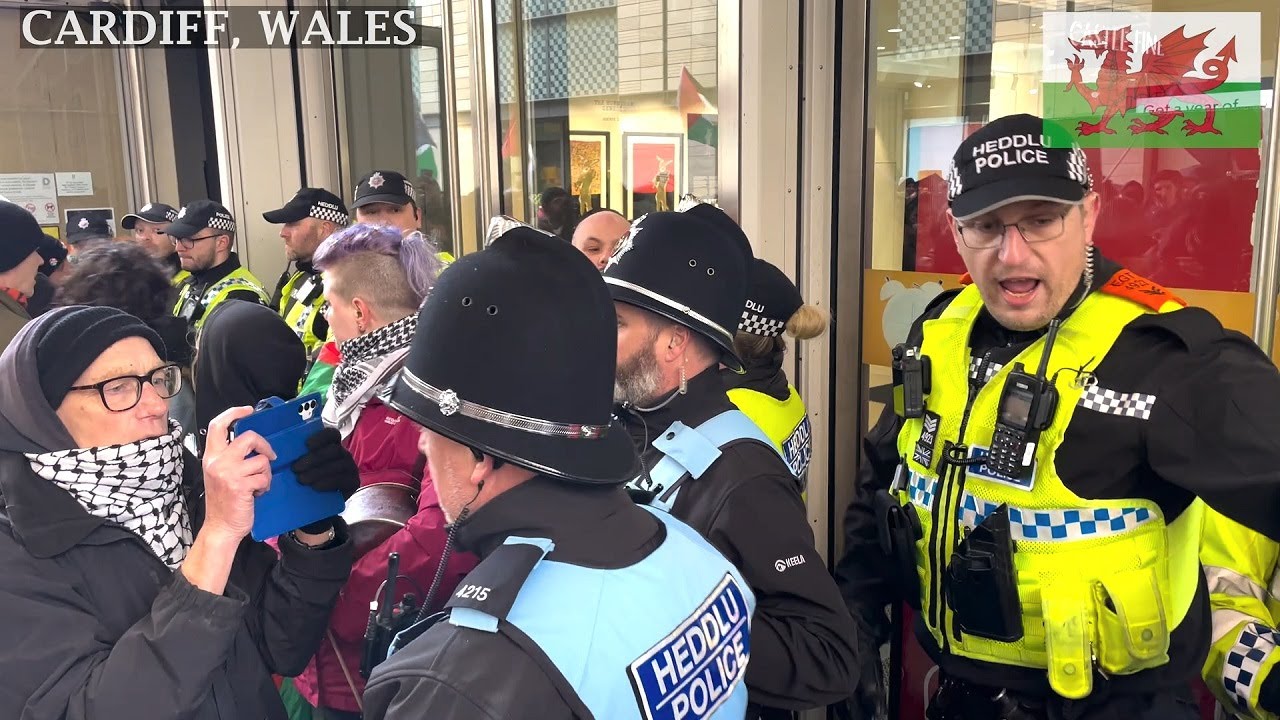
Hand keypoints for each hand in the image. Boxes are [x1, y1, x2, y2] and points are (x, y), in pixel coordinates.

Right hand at [202, 406, 275, 540]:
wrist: (220, 528)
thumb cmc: (223, 501)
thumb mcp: (219, 474)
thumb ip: (229, 457)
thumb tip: (251, 442)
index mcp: (211, 457)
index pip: (217, 426)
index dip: (233, 413)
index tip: (247, 410)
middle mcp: (217, 462)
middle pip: (248, 437)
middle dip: (264, 445)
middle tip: (268, 456)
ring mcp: (228, 473)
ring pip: (261, 460)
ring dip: (265, 473)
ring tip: (258, 485)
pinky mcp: (240, 485)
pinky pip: (264, 477)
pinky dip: (265, 486)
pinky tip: (257, 494)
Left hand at [291, 427, 358, 535]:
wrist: (318, 508)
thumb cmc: (309, 482)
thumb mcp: (304, 467)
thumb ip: (300, 457)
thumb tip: (283, 452)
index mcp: (332, 446)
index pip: (331, 434)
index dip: (320, 437)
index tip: (306, 444)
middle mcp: (344, 455)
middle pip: (334, 450)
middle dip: (314, 458)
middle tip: (295, 468)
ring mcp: (351, 468)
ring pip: (338, 464)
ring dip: (318, 471)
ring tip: (302, 480)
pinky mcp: (353, 482)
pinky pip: (342, 480)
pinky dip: (327, 482)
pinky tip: (315, 487)